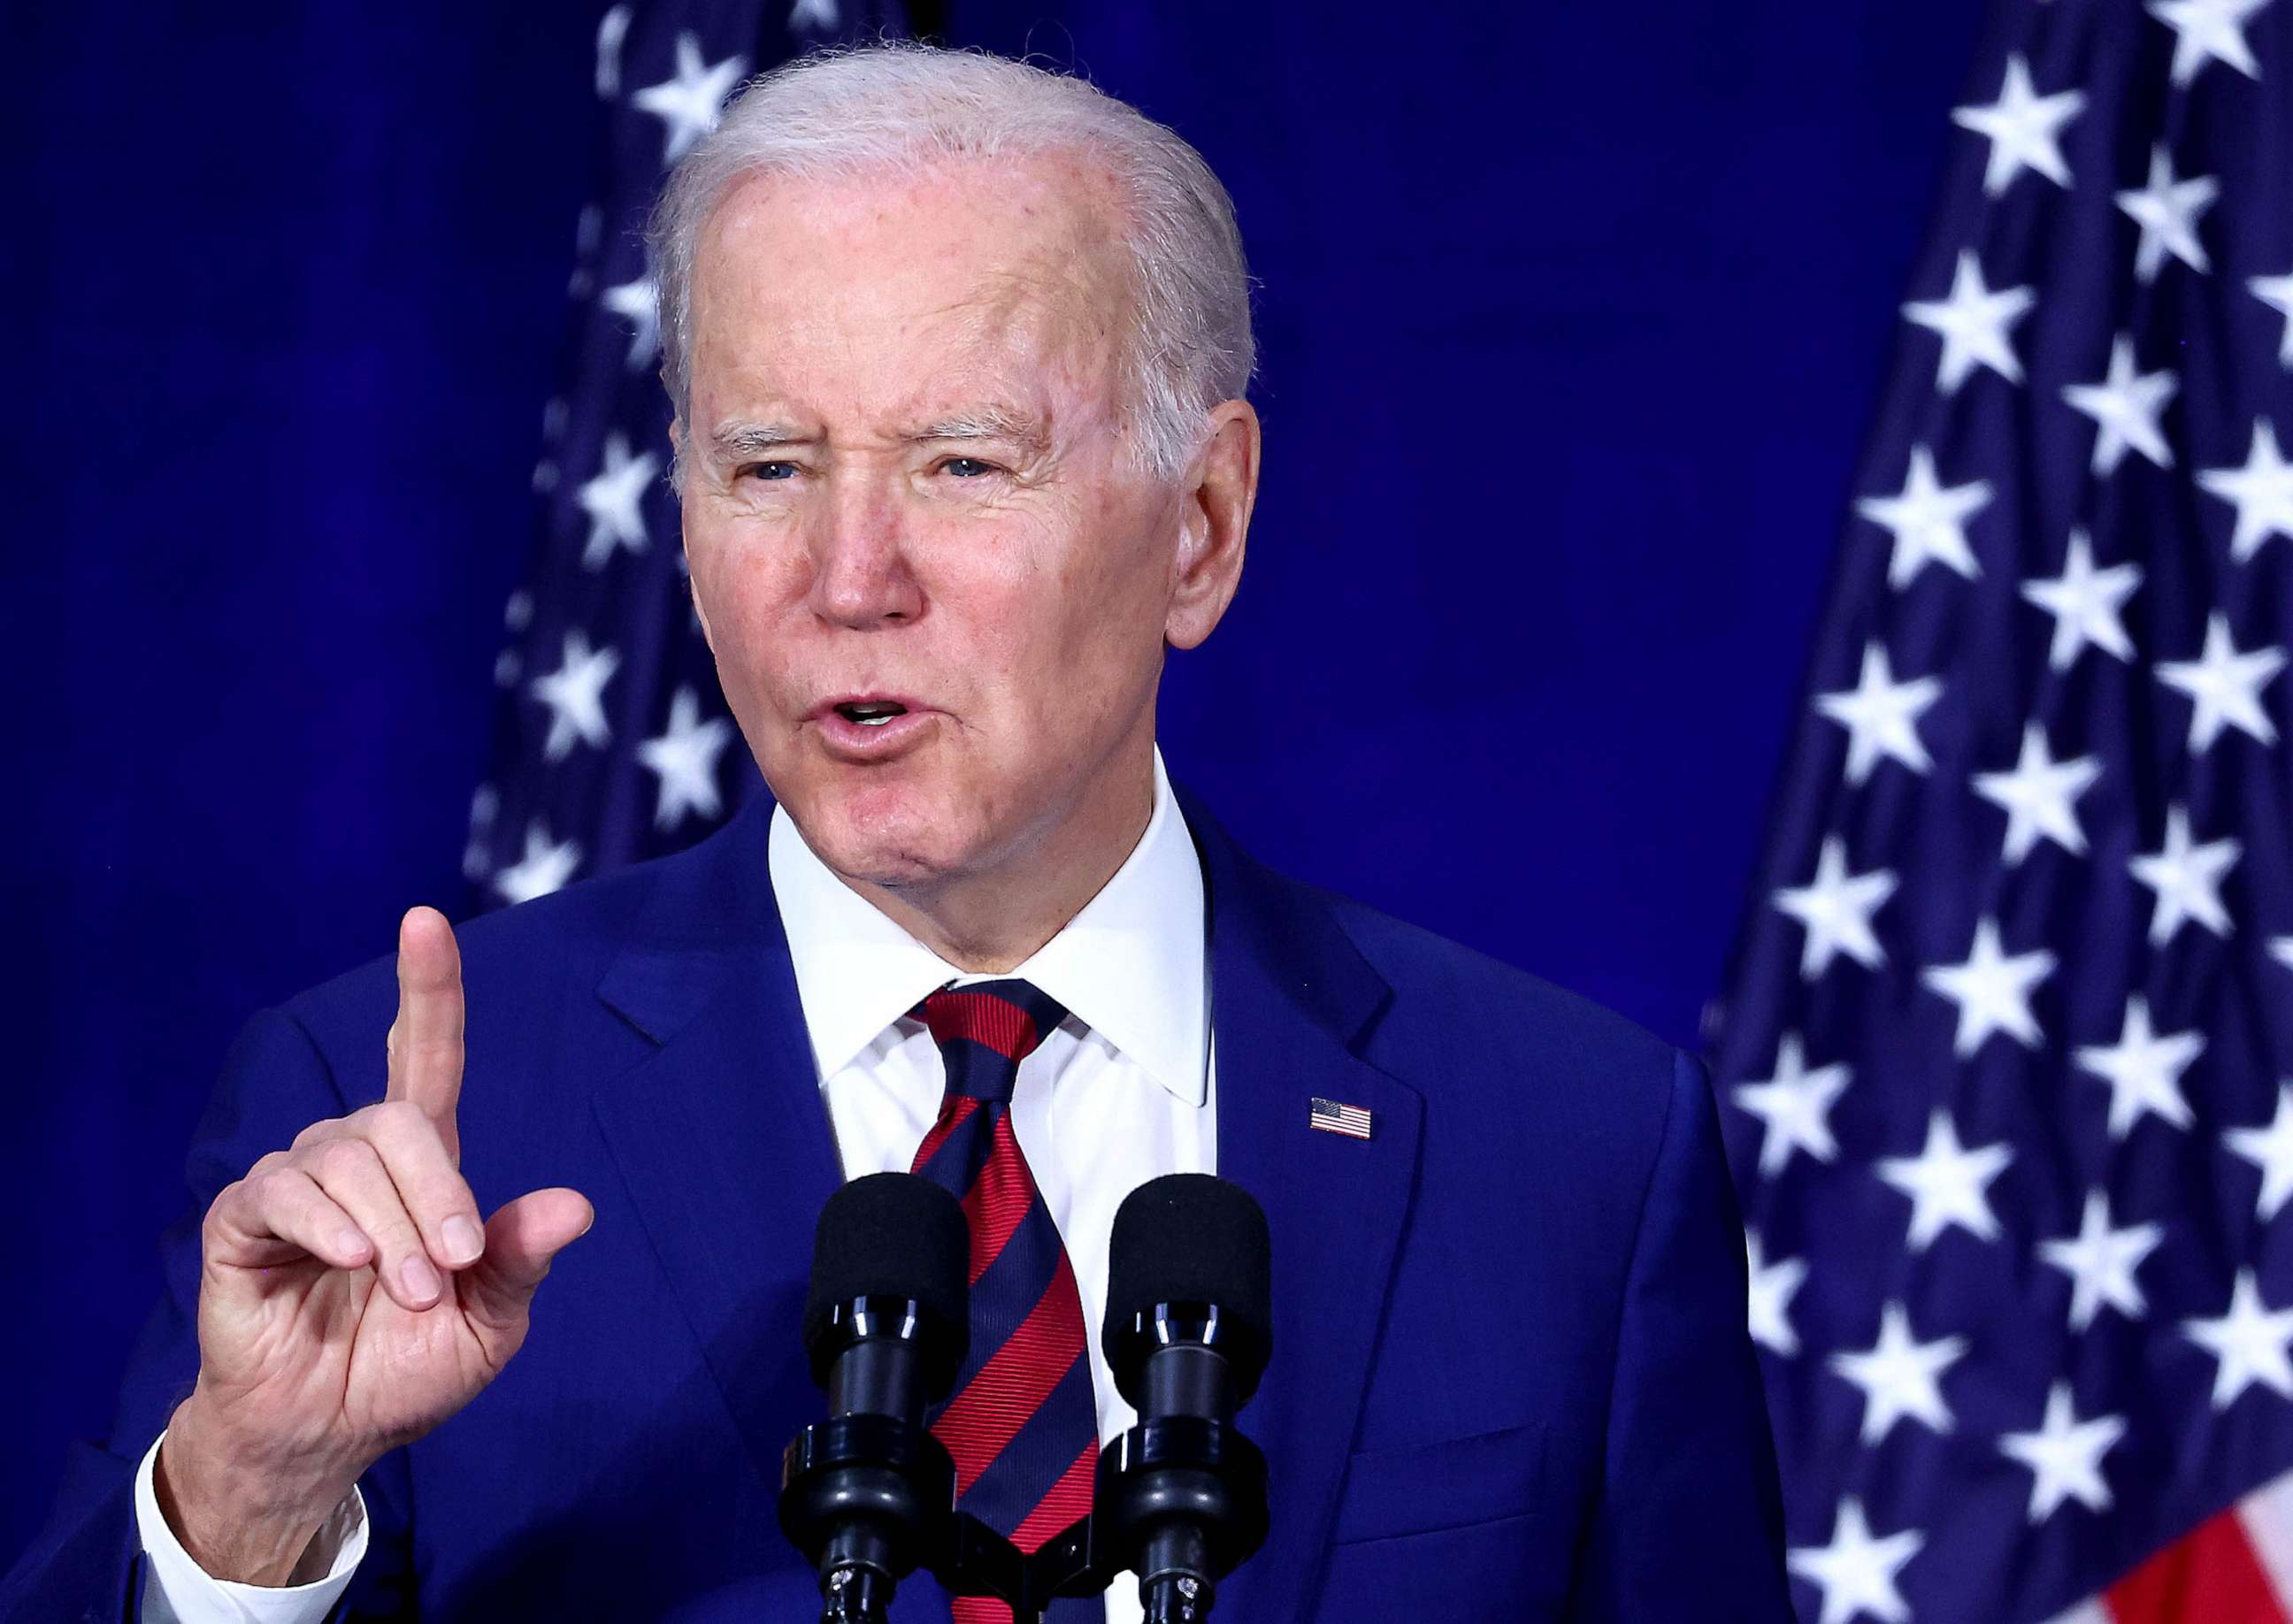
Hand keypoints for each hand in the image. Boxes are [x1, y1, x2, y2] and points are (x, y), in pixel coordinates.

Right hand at [156, 906, 593, 1583]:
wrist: (333, 1431)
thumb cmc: (411, 1367)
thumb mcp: (492, 1319)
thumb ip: (521, 1257)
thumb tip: (575, 1205)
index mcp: (423, 1164)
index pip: (424, 1054)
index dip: (427, 989)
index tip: (427, 920)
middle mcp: (358, 1156)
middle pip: (401, 1119)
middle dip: (437, 1193)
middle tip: (448, 1268)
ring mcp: (297, 1181)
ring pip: (349, 1158)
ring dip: (389, 1228)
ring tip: (405, 1293)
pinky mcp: (244, 1218)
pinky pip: (283, 1192)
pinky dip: (327, 1224)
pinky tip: (349, 1262)